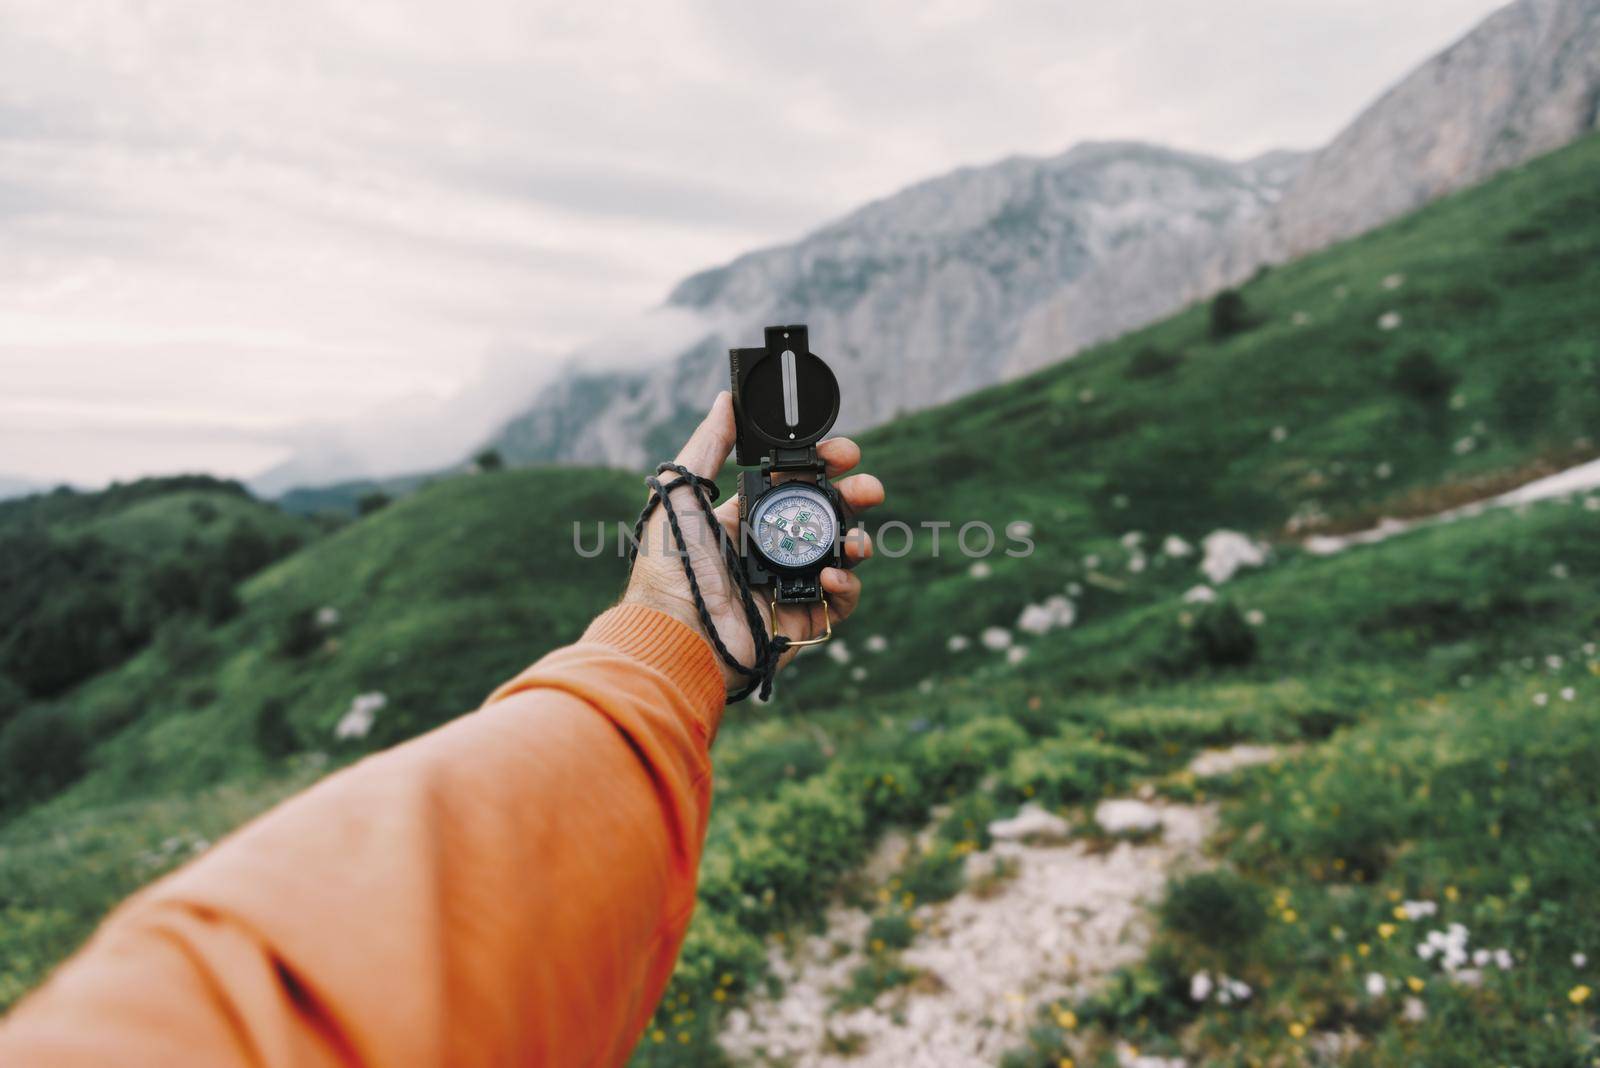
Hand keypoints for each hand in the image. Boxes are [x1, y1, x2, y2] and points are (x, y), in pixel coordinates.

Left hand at [622, 391, 883, 695]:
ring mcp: (789, 584)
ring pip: (841, 555)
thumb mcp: (680, 493)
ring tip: (855, 540)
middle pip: (827, 515)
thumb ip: (708, 444)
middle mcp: (770, 548)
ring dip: (857, 540)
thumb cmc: (670, 565)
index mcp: (744, 517)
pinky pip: (840, 599)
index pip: (795, 483)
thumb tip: (727, 400)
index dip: (823, 465)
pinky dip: (846, 585)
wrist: (677, 632)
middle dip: (854, 497)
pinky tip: (831, 576)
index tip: (843, 453)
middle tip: (870, 488)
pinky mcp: (803, 618)